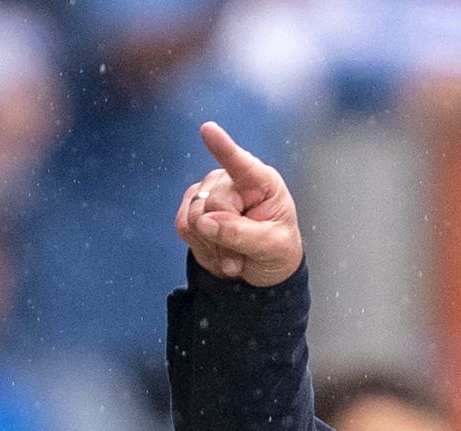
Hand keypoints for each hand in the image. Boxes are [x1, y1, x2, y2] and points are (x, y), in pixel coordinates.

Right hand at [175, 122, 303, 286]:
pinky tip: (219, 251)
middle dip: (225, 235)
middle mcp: (232, 181)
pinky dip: (202, 247)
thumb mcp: (272, 247)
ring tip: (234, 253)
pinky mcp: (191, 208)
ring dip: (214, 245)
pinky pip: (183, 227)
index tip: (208, 129)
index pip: (241, 164)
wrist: (261, 272)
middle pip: (213, 203)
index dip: (223, 147)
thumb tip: (205, 222)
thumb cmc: (276, 251)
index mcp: (262, 183)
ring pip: (194, 217)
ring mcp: (208, 192)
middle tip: (244, 252)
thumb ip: (240, 234)